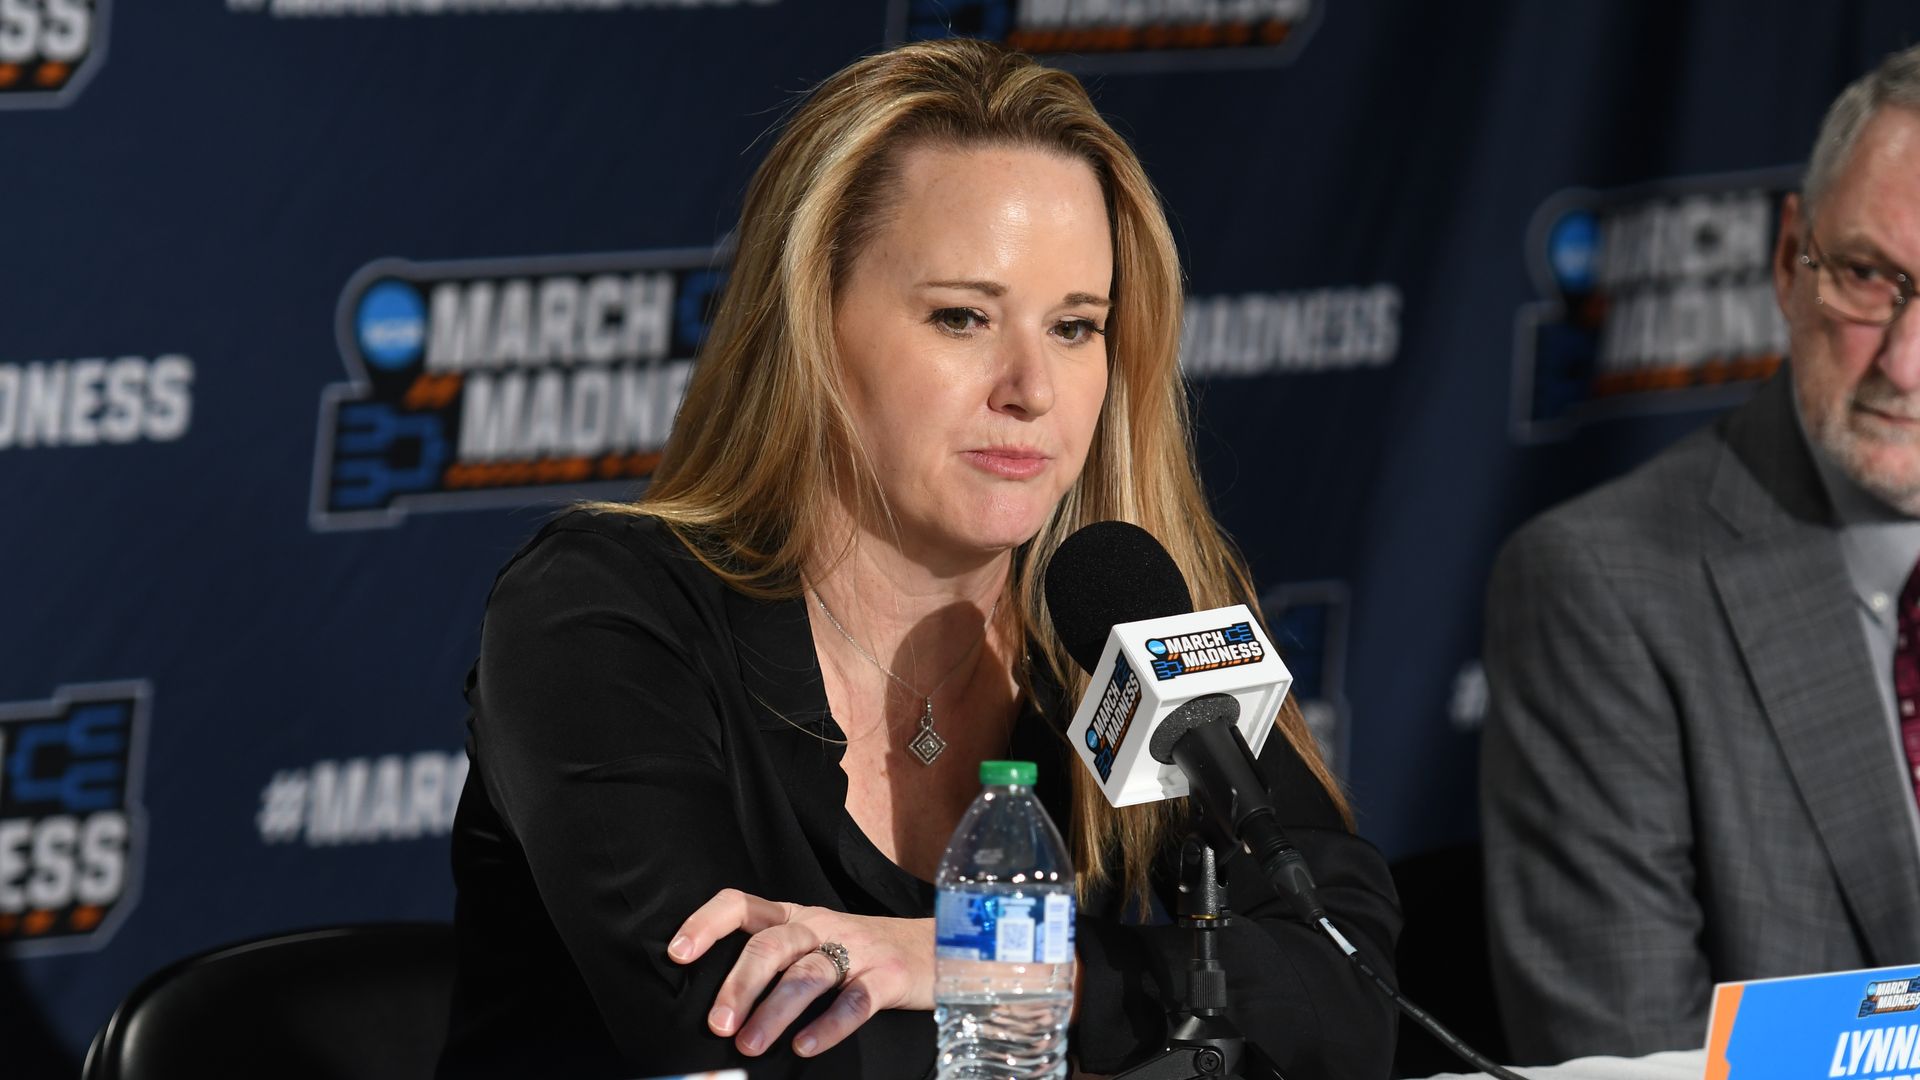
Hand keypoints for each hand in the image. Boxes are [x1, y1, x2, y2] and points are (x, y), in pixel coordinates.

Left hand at [667, 888, 934, 1057]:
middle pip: (771, 945)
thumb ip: (776, 962)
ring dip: (774, 1011)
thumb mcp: (816, 944)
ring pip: (807, 974)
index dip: (707, 923)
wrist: (943, 946)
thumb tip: (717, 1006)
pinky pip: (854, 1001)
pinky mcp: (887, 976)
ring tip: (750, 1046)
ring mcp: (857, 949)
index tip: (678, 954)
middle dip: (739, 985)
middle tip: (717, 1025)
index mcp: (795, 917)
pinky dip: (829, 1025)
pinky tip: (806, 1047)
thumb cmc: (863, 953)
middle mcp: (821, 926)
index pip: (742, 904)